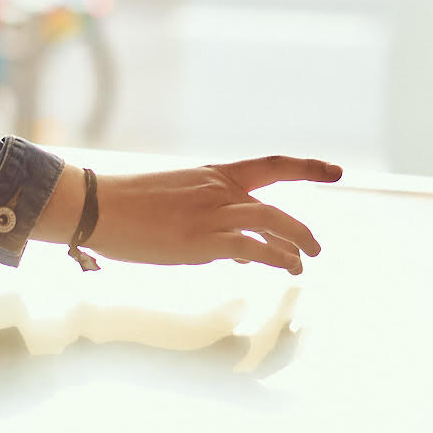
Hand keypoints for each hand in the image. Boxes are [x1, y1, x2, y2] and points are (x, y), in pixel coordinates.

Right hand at [33, 156, 339, 274]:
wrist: (97, 205)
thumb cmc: (126, 206)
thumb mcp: (174, 199)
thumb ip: (204, 216)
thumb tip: (231, 246)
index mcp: (212, 174)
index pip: (270, 165)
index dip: (307, 168)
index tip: (335, 172)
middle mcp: (218, 189)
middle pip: (276, 203)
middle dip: (301, 228)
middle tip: (316, 247)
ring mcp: (212, 213)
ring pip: (271, 224)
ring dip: (294, 245)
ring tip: (303, 262)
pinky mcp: (203, 239)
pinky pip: (252, 247)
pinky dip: (273, 257)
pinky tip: (283, 267)